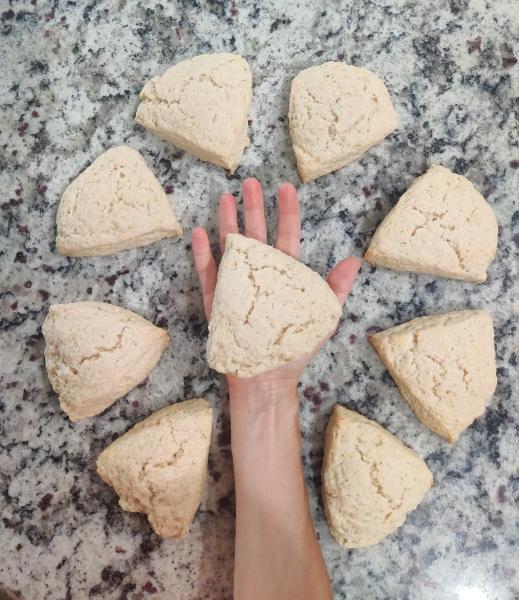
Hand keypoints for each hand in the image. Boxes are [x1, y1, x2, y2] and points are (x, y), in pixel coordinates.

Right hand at [191, 177, 360, 404]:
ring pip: (231, 247)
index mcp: (285, 275)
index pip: (287, 236)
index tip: (286, 188)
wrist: (266, 379)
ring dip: (228, 222)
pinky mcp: (217, 301)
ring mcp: (237, 286)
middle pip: (257, 234)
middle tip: (251, 183)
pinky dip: (203, 255)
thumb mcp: (323, 318)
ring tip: (226, 197)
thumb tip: (354, 259)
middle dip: (254, 208)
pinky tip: (200, 233)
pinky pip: (209, 274)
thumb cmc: (295, 349)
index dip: (287, 212)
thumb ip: (335, 289)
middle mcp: (260, 274)